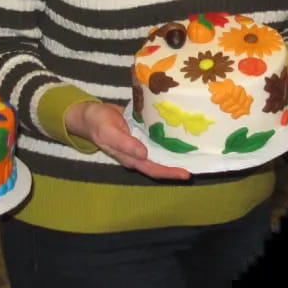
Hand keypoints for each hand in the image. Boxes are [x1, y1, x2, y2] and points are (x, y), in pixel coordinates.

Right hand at [65, 102, 190, 180]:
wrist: (89, 113)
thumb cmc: (97, 122)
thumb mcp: (108, 131)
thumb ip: (124, 143)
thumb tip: (144, 154)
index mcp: (129, 157)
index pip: (153, 169)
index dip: (169, 173)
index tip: (187, 174)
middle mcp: (137, 154)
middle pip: (160, 164)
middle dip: (178, 166)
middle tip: (198, 164)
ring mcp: (139, 144)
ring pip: (160, 153)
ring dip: (175, 154)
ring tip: (194, 151)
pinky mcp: (141, 134)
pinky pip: (156, 140)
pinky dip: (168, 139)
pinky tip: (179, 134)